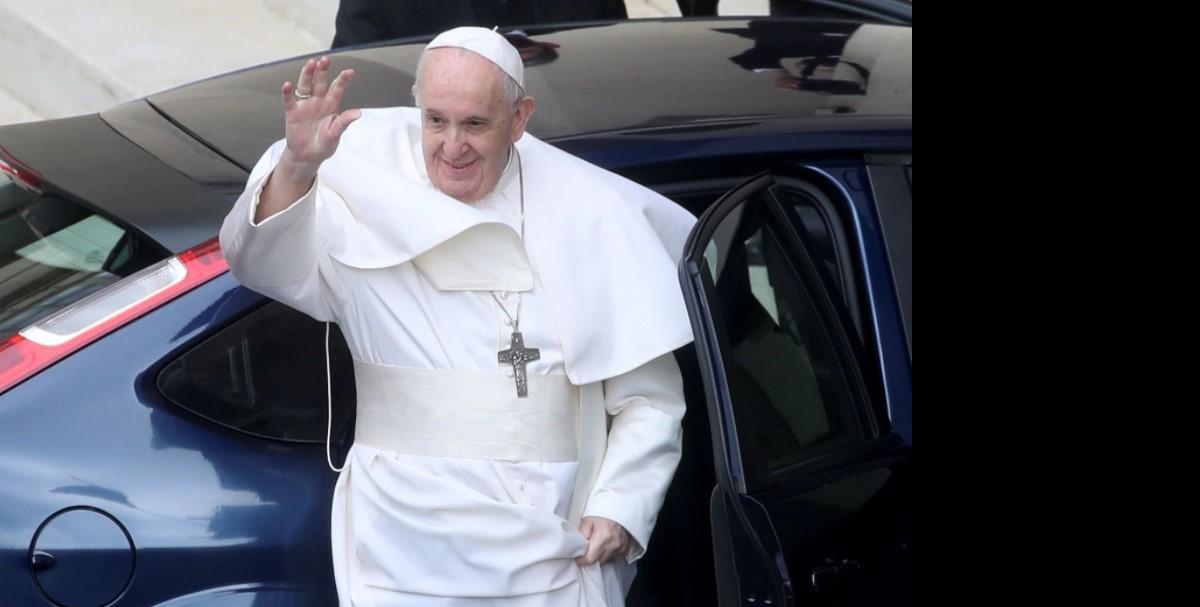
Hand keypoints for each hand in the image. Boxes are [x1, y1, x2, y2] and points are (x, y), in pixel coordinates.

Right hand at [279, 56, 360, 178]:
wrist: (308, 156)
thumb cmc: (324, 144)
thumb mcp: (335, 135)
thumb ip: (344, 123)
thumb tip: (358, 113)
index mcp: (331, 105)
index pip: (337, 89)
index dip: (343, 80)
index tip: (349, 71)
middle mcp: (318, 101)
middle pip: (320, 82)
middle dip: (323, 71)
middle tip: (325, 60)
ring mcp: (305, 105)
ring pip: (305, 85)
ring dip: (307, 75)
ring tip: (310, 64)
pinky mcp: (292, 112)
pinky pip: (289, 100)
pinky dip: (287, 92)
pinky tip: (287, 84)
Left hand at [575, 516, 630, 565]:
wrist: (619, 507)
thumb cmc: (603, 512)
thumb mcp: (587, 521)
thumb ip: (581, 536)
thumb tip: (576, 548)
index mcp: (603, 537)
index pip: (589, 559)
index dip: (581, 560)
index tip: (577, 557)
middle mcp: (613, 544)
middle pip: (597, 561)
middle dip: (590, 556)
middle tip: (587, 547)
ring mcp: (620, 548)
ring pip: (605, 561)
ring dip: (599, 555)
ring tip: (598, 543)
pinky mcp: (624, 549)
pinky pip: (613, 558)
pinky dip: (607, 554)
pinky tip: (606, 544)